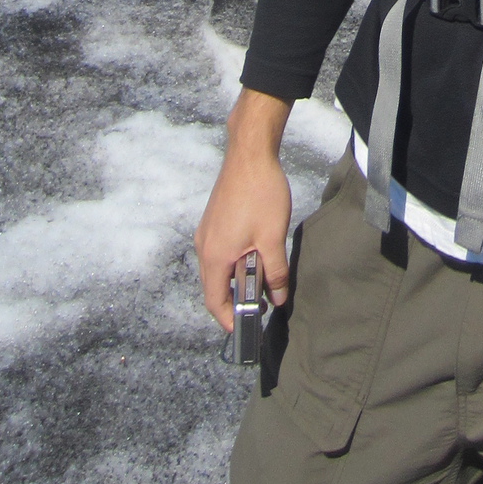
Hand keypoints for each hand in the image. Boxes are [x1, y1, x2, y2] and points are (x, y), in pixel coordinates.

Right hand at [193, 89, 293, 329]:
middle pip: (212, 288)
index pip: (214, 302)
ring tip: (260, 283)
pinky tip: (252, 257)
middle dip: (233, 302)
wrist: (250, 153)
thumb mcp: (273, 237)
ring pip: (214, 270)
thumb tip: (279, 299)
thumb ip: (275, 273)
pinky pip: (217, 253)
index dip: (228, 319)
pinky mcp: (212, 221)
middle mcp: (204, 247)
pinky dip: (231, 264)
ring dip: (233, 282)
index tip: (245, 330)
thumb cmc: (260, 194)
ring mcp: (206, 233)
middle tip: (258, 309)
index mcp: (215, 256)